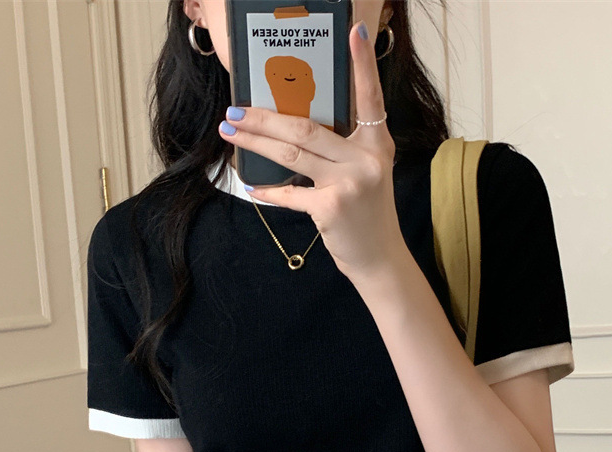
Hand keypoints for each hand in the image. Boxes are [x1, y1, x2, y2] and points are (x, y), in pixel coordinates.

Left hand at [217, 19, 408, 283]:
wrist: (381, 258)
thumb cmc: (368, 214)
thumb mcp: (366, 173)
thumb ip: (342, 150)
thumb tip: (293, 129)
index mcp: (376, 143)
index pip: (369, 96)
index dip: (362, 64)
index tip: (354, 32)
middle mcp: (365, 158)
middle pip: (306, 126)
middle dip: (264, 116)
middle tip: (235, 109)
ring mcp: (348, 182)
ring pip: (292, 152)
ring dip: (255, 141)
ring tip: (230, 131)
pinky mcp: (330, 207)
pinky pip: (290, 193)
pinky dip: (269, 191)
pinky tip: (251, 186)